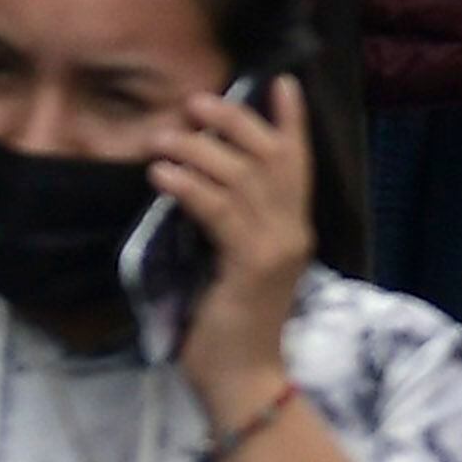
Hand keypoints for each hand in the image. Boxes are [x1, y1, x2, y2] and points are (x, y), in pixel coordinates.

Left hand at [155, 76, 317, 421]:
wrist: (241, 380)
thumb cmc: (230, 330)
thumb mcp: (236, 269)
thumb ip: (232, 230)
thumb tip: (203, 188)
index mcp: (294, 231)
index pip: (298, 163)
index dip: (290, 121)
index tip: (280, 81)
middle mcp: (292, 231)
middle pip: (270, 158)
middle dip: (235, 122)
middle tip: (197, 101)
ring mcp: (276, 246)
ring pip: (242, 177)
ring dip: (199, 150)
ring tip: (163, 136)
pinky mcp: (251, 262)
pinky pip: (218, 210)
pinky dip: (189, 185)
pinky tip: (162, 174)